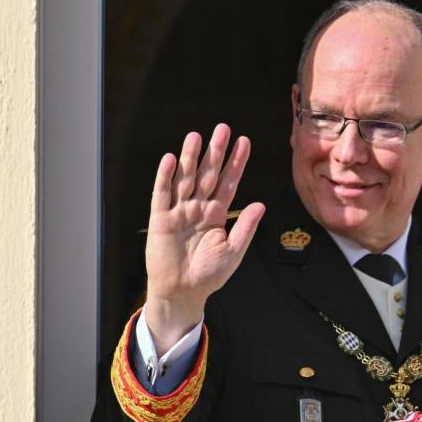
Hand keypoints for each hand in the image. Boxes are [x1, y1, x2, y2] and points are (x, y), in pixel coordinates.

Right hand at [144, 124, 265, 352]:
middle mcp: (198, 209)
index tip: (245, 143)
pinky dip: (166, 177)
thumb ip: (246, 227)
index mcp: (217, 215)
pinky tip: (171, 159)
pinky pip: (163, 194)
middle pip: (208, 174)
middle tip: (223, 129)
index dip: (237, 163)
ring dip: (191, 158)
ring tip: (197, 136)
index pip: (229, 182)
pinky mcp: (161, 220)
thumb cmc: (208, 275)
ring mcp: (179, 212)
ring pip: (186, 179)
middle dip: (215, 152)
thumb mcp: (234, 251)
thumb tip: (260, 205)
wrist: (183, 292)